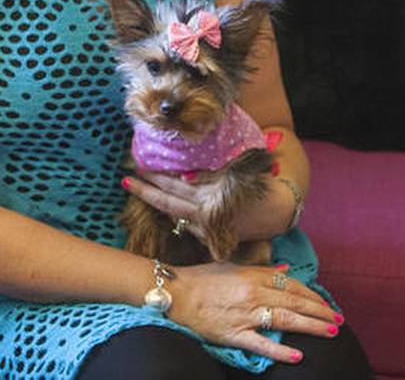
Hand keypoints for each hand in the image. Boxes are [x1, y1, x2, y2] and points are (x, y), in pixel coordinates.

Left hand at [127, 170, 290, 243]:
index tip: (137, 168)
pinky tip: (163, 207)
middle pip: (167, 201)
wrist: (277, 212)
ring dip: (155, 201)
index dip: (154, 176)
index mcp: (209, 196)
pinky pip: (186, 225)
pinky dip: (173, 215)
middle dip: (145, 190)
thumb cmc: (258, 185)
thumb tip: (184, 177)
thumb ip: (208, 175)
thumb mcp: (236, 173)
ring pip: (173, 214)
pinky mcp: (209, 237)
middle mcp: (204, 213)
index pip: (174, 184)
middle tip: (127, 179)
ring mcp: (205, 227)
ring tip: (137, 189)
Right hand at [166, 261, 343, 363]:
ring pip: (286, 320)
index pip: (291, 285)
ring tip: (330, 332)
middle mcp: (253, 293)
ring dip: (311, 326)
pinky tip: (297, 356)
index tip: (327, 304)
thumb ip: (260, 269)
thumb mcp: (232, 267)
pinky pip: (261, 344)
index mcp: (253, 276)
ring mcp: (245, 314)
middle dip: (320, 311)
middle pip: (295, 302)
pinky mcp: (234, 333)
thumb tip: (285, 271)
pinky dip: (280, 350)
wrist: (174, 293)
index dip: (312, 295)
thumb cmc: (201, 279)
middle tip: (338, 320)